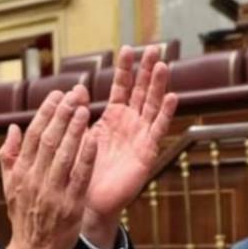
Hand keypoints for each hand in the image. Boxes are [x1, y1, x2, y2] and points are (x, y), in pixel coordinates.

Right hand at [0, 87, 97, 248]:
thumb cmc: (23, 215)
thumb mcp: (8, 185)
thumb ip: (8, 156)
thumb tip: (13, 127)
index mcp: (19, 172)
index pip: (32, 135)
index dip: (46, 112)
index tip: (57, 94)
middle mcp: (34, 179)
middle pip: (48, 139)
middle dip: (62, 114)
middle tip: (75, 93)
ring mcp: (53, 192)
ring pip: (64, 154)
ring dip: (75, 130)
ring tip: (85, 108)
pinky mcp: (70, 204)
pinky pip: (80, 176)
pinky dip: (87, 156)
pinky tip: (95, 138)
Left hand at [81, 45, 177, 246]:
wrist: (87, 201)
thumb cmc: (81, 170)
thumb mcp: (76, 137)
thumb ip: (76, 115)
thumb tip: (74, 90)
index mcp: (112, 118)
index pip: (121, 87)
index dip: (125, 69)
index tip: (127, 48)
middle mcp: (129, 124)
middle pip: (141, 91)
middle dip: (147, 70)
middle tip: (153, 47)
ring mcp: (139, 136)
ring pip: (151, 105)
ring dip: (157, 85)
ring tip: (162, 64)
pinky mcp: (146, 152)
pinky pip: (157, 129)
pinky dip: (164, 113)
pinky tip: (172, 96)